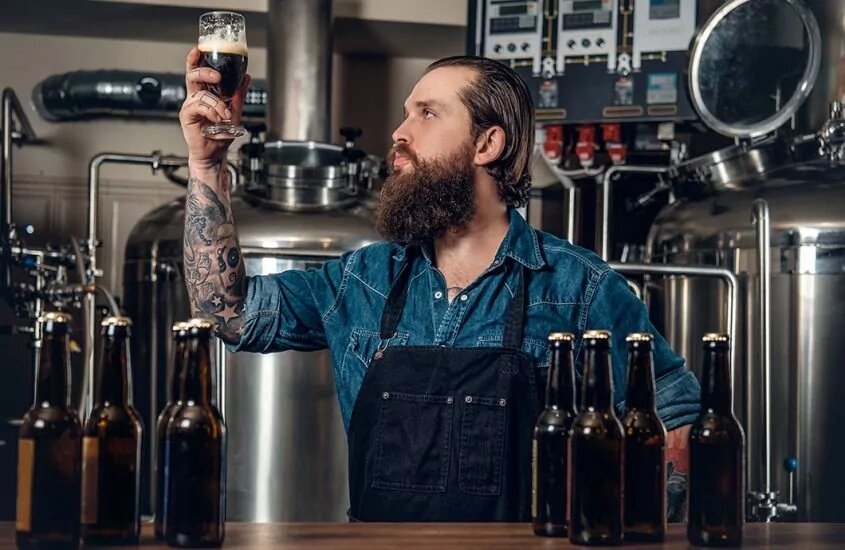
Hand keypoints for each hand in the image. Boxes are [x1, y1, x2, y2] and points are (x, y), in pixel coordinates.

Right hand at [180, 47, 251, 170]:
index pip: (197, 73)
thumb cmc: (220, 136)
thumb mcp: (235, 111)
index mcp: (204, 94)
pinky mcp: (187, 117)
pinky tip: (217, 118)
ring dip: (217, 104)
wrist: (215, 154)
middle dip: (204, 72)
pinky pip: (198, 107)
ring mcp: (190, 107)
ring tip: (225, 115)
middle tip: (217, 77)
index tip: (198, 49)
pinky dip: (211, 111)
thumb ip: (239, 95)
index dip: (195, 60)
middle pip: (192, 76)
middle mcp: (195, 98)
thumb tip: (246, 78)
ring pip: (201, 95)